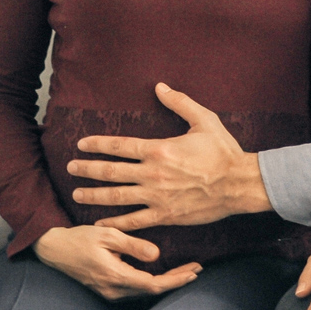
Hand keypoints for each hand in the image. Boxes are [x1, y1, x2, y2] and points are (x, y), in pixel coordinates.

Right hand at [32, 224, 201, 299]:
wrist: (53, 249)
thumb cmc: (79, 238)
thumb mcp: (107, 234)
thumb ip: (133, 245)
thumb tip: (157, 255)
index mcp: (115, 275)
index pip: (153, 284)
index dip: (176, 280)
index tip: (193, 271)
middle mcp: (113, 289)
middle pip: (153, 290)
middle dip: (176, 280)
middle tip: (196, 269)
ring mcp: (109, 292)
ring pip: (145, 291)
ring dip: (166, 282)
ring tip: (185, 270)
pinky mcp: (107, 289)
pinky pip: (136, 289)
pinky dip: (153, 282)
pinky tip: (164, 273)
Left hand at [68, 82, 271, 229]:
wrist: (239, 184)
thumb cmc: (223, 151)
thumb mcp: (204, 119)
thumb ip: (180, 102)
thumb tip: (160, 86)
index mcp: (159, 149)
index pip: (119, 146)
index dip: (98, 144)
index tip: (82, 144)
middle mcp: (153, 174)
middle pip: (111, 172)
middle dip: (88, 169)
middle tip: (71, 168)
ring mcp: (157, 197)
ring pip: (117, 197)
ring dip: (94, 196)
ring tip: (77, 194)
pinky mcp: (166, 215)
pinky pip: (135, 221)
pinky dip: (116, 223)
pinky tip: (101, 223)